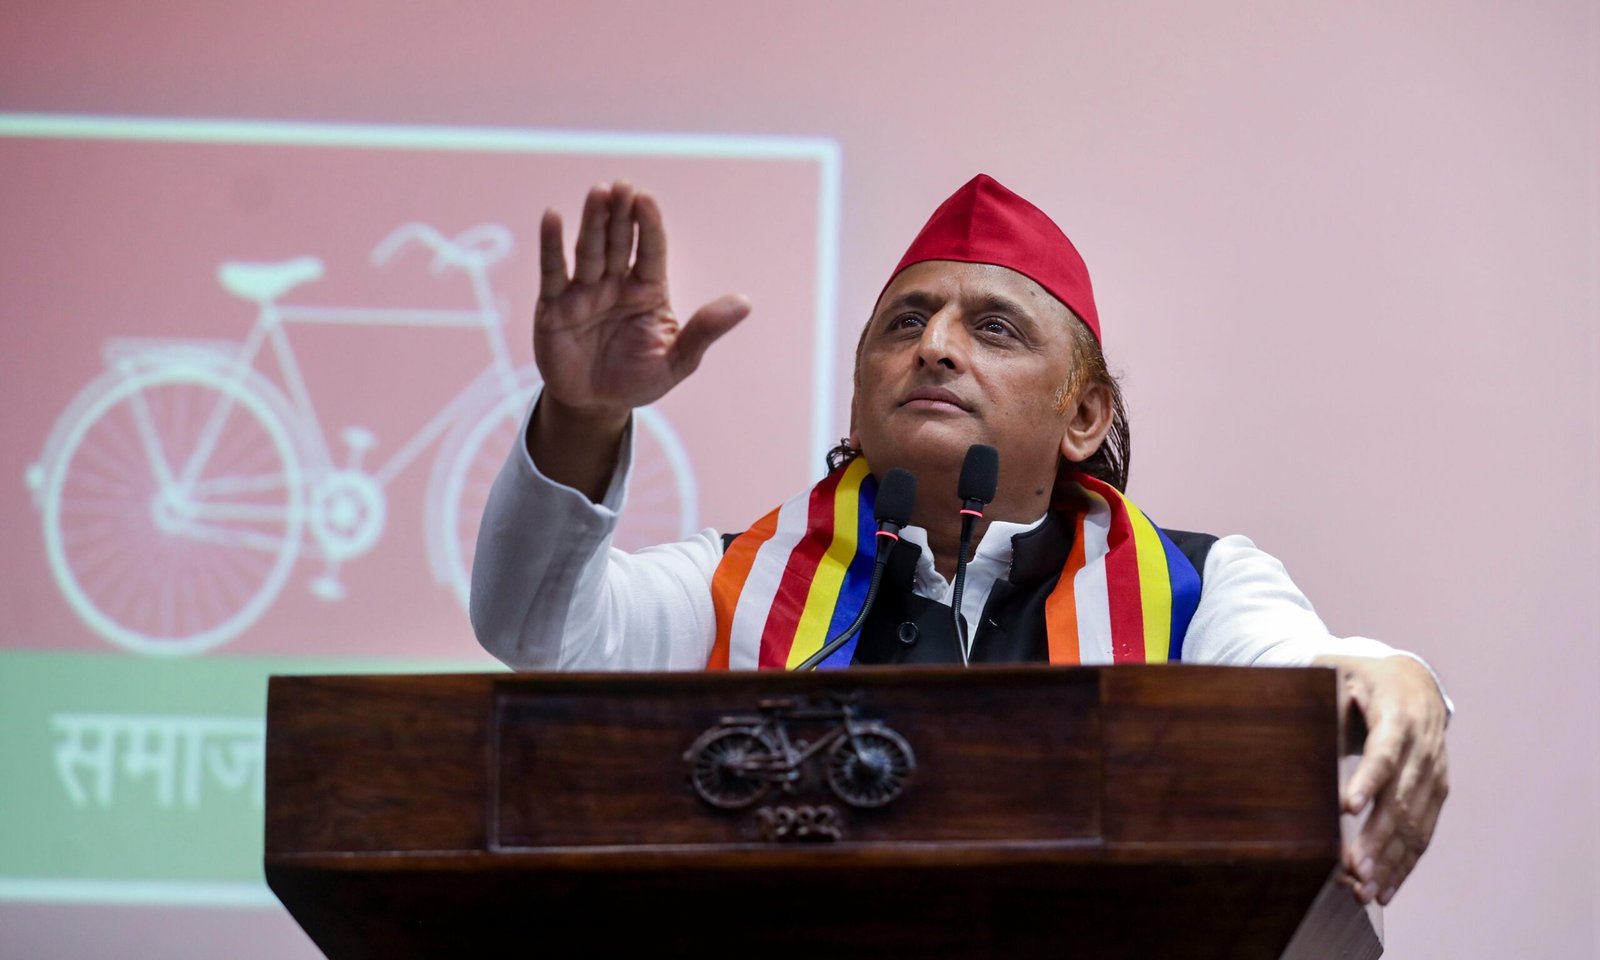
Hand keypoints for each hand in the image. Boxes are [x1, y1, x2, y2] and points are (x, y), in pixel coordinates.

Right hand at [533, 180, 750, 421]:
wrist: (596, 406)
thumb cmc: (638, 380)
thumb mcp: (677, 361)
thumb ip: (704, 331)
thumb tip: (745, 303)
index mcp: (649, 290)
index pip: (651, 251)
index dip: (649, 225)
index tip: (646, 199)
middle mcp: (616, 283)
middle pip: (619, 242)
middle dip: (620, 214)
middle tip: (621, 185)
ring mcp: (584, 291)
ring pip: (589, 249)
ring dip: (592, 221)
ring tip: (597, 192)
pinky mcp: (554, 304)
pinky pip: (553, 270)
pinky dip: (551, 244)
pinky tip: (553, 216)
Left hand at [1317, 654, 1449, 906]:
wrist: (1415, 680)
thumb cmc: (1362, 675)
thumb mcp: (1337, 670)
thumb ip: (1319, 690)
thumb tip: (1292, 713)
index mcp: (1399, 715)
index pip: (1385, 752)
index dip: (1369, 780)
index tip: (1347, 807)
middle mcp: (1423, 748)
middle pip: (1402, 798)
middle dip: (1378, 837)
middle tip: (1354, 868)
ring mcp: (1434, 773)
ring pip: (1416, 824)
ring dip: (1391, 860)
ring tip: (1364, 890)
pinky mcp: (1436, 792)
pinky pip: (1423, 833)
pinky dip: (1404, 864)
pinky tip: (1384, 889)